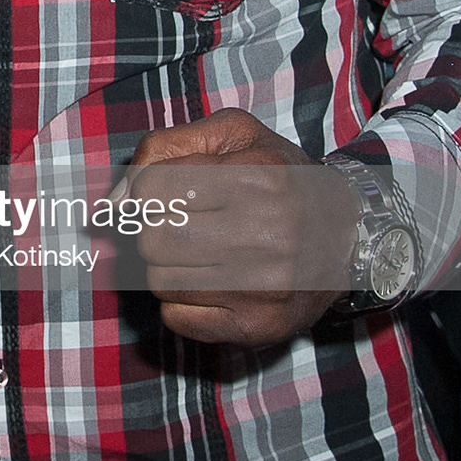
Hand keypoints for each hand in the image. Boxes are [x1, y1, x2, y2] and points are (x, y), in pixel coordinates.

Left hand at [123, 110, 353, 346]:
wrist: (348, 234)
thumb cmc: (279, 176)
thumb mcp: (233, 135)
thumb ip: (162, 149)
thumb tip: (112, 204)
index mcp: (260, 177)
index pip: (152, 189)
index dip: (149, 190)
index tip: (172, 192)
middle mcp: (269, 233)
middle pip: (152, 239)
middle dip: (155, 229)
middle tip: (184, 225)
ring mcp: (265, 286)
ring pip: (159, 280)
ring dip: (167, 265)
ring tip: (201, 252)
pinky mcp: (258, 326)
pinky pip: (176, 318)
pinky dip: (180, 302)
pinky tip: (211, 283)